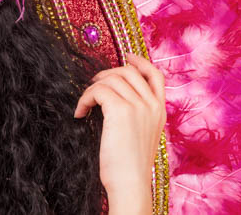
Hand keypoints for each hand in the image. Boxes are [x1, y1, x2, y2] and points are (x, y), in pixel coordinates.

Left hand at [74, 54, 165, 213]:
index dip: (140, 61)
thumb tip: (118, 98)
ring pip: (111, 79)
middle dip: (107, 74)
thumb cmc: (130, 166)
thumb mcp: (142, 135)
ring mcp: (138, 105)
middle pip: (129, 71)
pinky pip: (98, 90)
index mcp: (160, 111)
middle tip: (94, 86)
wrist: (130, 184)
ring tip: (85, 104)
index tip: (127, 56)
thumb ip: (138, 115)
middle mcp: (152, 105)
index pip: (155, 75)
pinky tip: (80, 113)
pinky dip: (85, 98)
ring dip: (92, 88)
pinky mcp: (121, 110)